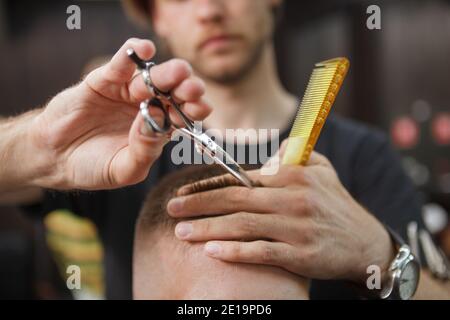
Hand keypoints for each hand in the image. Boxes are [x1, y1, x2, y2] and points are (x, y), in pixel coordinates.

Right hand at [27, 38, 209, 189]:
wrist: (55, 156)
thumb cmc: (93, 166)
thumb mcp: (124, 169)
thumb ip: (145, 151)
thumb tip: (159, 120)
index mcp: (158, 129)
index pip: (183, 115)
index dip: (194, 109)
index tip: (202, 107)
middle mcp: (148, 106)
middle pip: (173, 93)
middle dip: (186, 89)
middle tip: (193, 89)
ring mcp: (127, 92)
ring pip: (152, 77)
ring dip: (166, 73)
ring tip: (177, 72)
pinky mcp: (105, 80)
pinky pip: (121, 64)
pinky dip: (132, 54)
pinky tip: (145, 50)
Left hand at [167, 149, 394, 283]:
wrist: (365, 243)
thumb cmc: (336, 204)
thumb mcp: (322, 168)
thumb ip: (294, 154)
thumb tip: (268, 153)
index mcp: (293, 175)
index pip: (241, 178)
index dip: (208, 184)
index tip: (183, 190)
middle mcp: (293, 199)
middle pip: (235, 199)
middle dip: (198, 204)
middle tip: (171, 208)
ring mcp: (297, 228)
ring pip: (243, 225)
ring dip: (208, 228)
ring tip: (181, 231)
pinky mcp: (302, 255)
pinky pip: (262, 252)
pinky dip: (235, 252)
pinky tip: (212, 251)